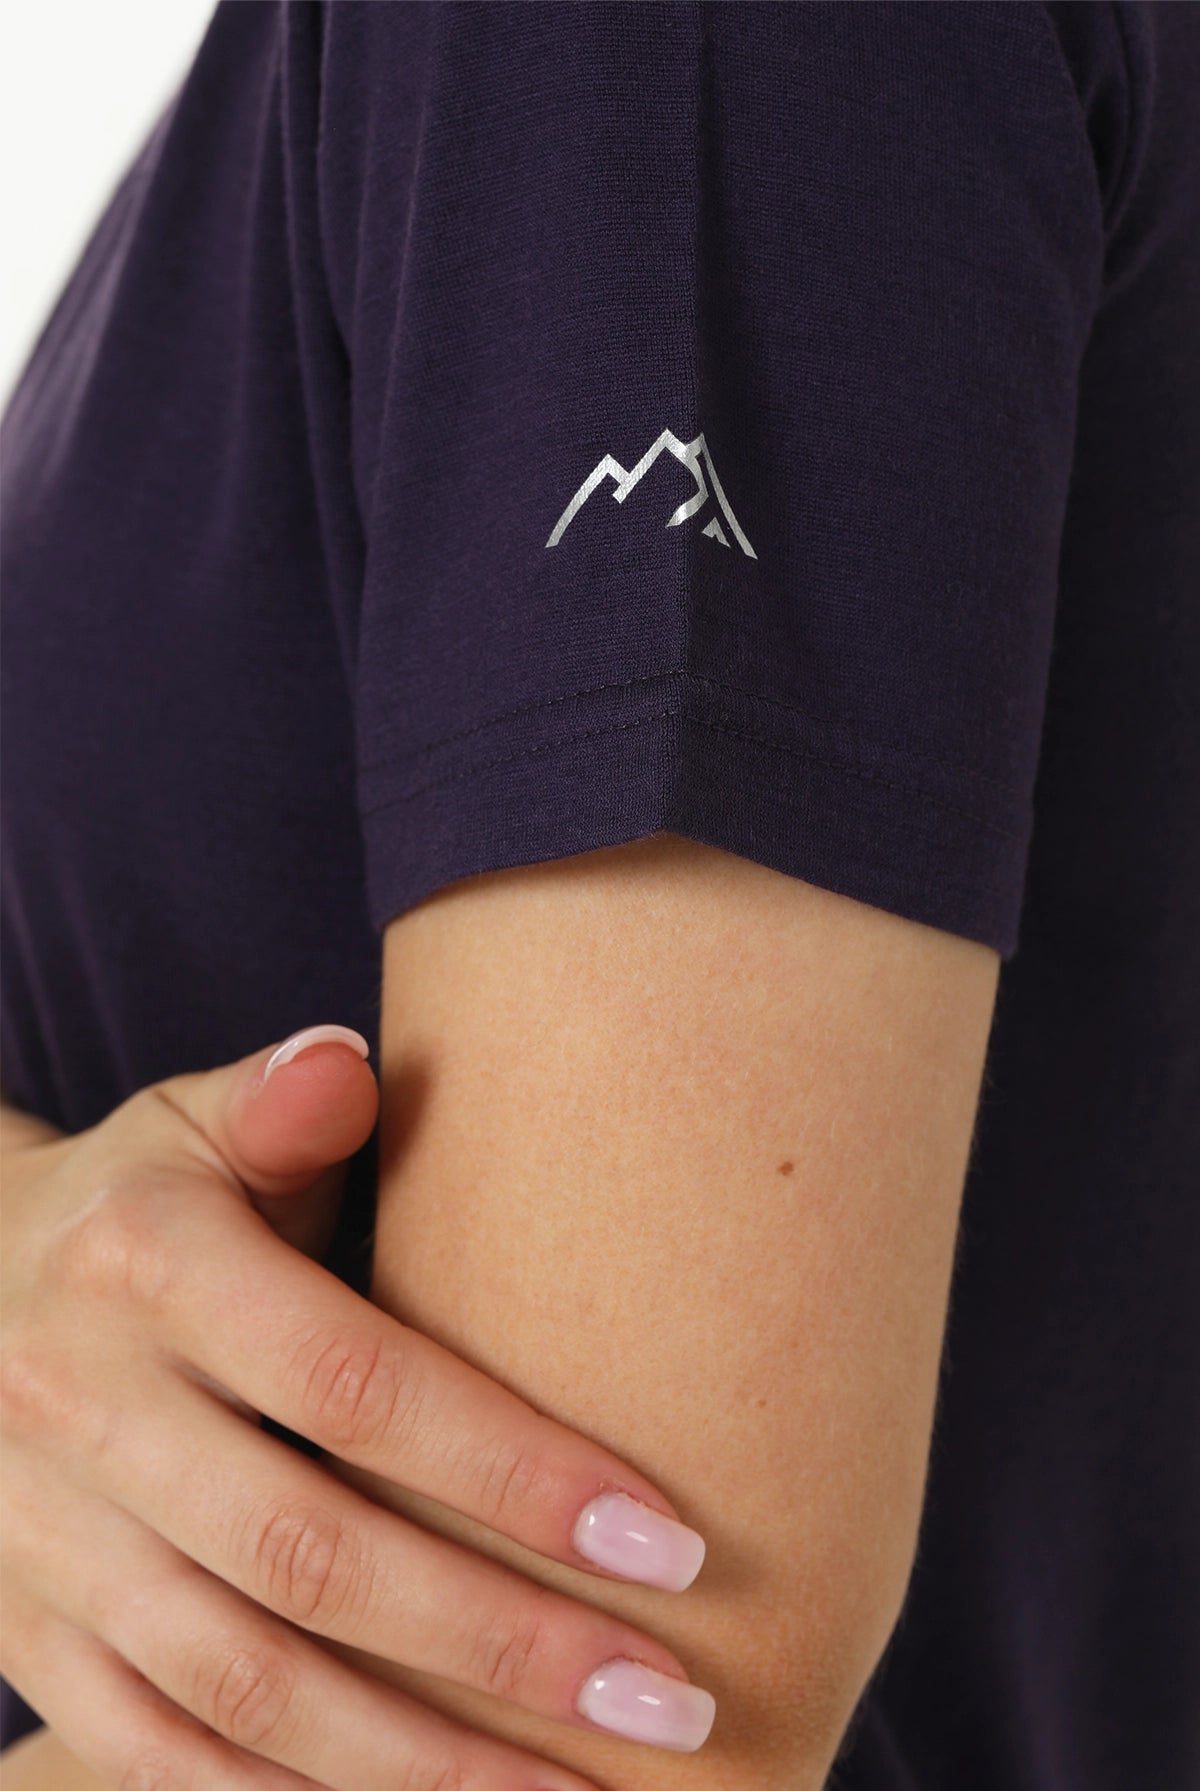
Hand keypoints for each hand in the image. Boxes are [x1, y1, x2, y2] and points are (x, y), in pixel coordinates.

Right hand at [1, 1028, 712, 1790]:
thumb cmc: (140, 1203)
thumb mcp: (190, 1123)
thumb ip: (277, 1102)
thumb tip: (351, 1059)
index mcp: (147, 1264)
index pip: (352, 1385)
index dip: (511, 1472)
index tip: (667, 1544)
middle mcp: (80, 1407)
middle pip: (313, 1556)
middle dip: (503, 1643)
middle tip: (668, 1704)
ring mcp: (41, 1539)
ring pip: (241, 1683)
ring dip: (421, 1763)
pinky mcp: (24, 1636)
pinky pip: (153, 1751)